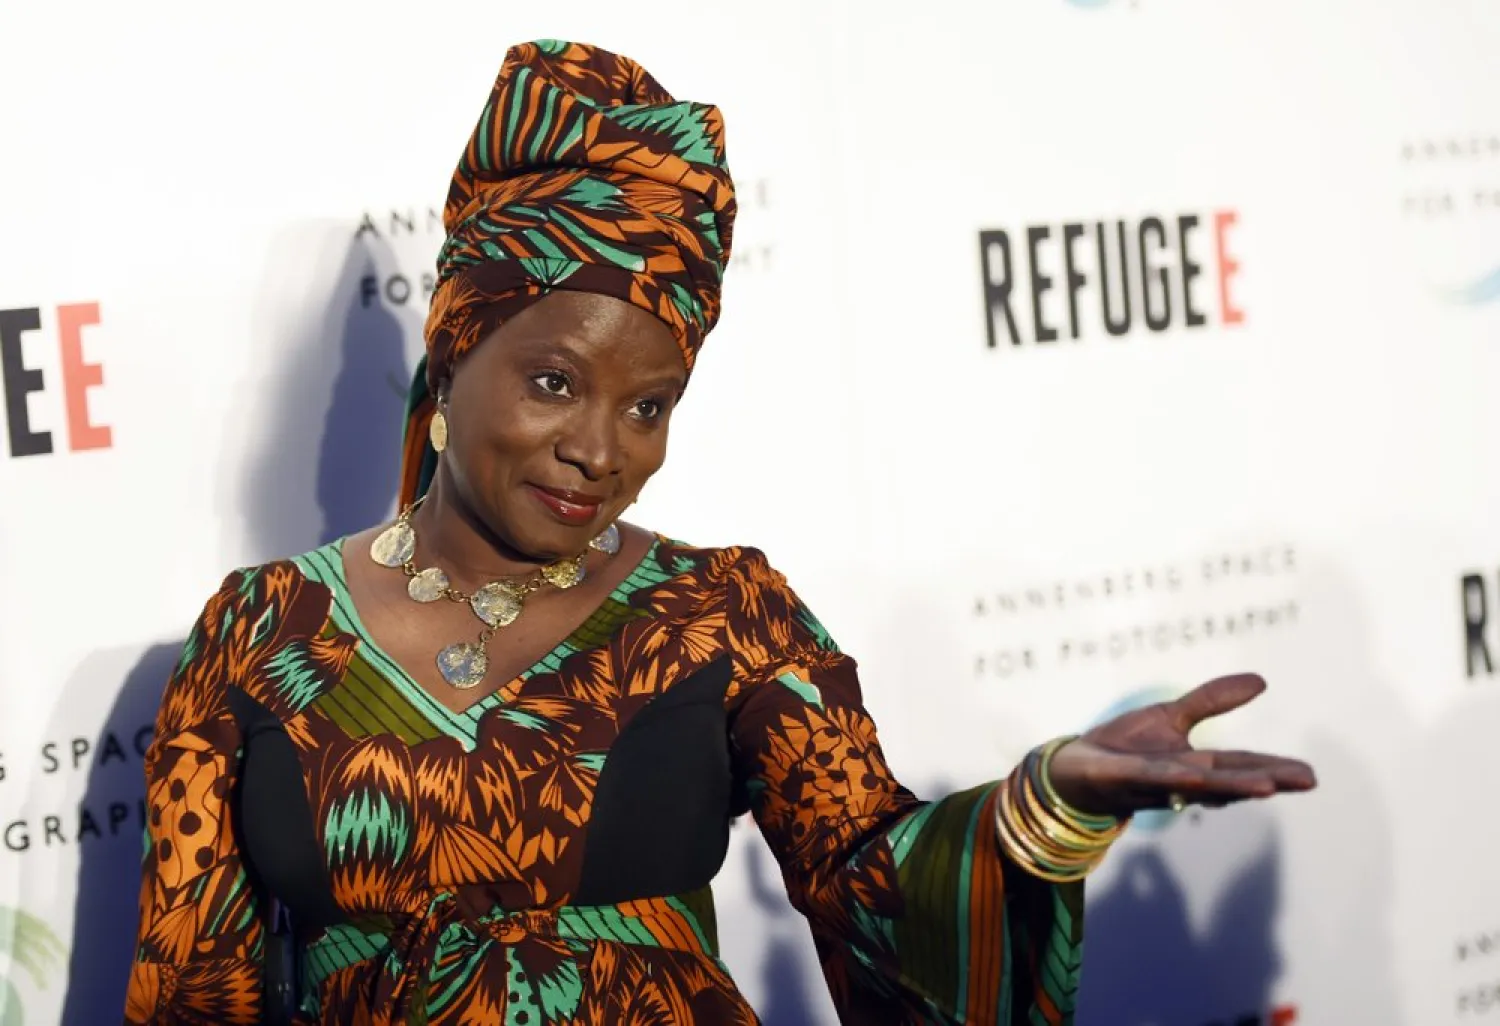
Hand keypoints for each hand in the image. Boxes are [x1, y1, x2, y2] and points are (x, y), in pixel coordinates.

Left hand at [1044, 673, 1315, 818]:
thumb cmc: (1123, 747)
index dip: (1275, 770)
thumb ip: (1211, 701)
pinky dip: (1172, 778)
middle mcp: (1180, 781)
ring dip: (1231, 788)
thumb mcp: (1170, 716)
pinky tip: (1194, 774)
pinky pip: (1150, 778)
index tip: (1310, 776)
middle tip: (1306, 781)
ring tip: (1267, 787)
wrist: (1072, 769)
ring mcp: (1152, 783)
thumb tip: (1262, 681)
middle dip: (1267, 781)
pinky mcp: (1121, 777)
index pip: (1242, 767)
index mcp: (1195, 766)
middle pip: (1229, 782)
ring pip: (1196, 787)